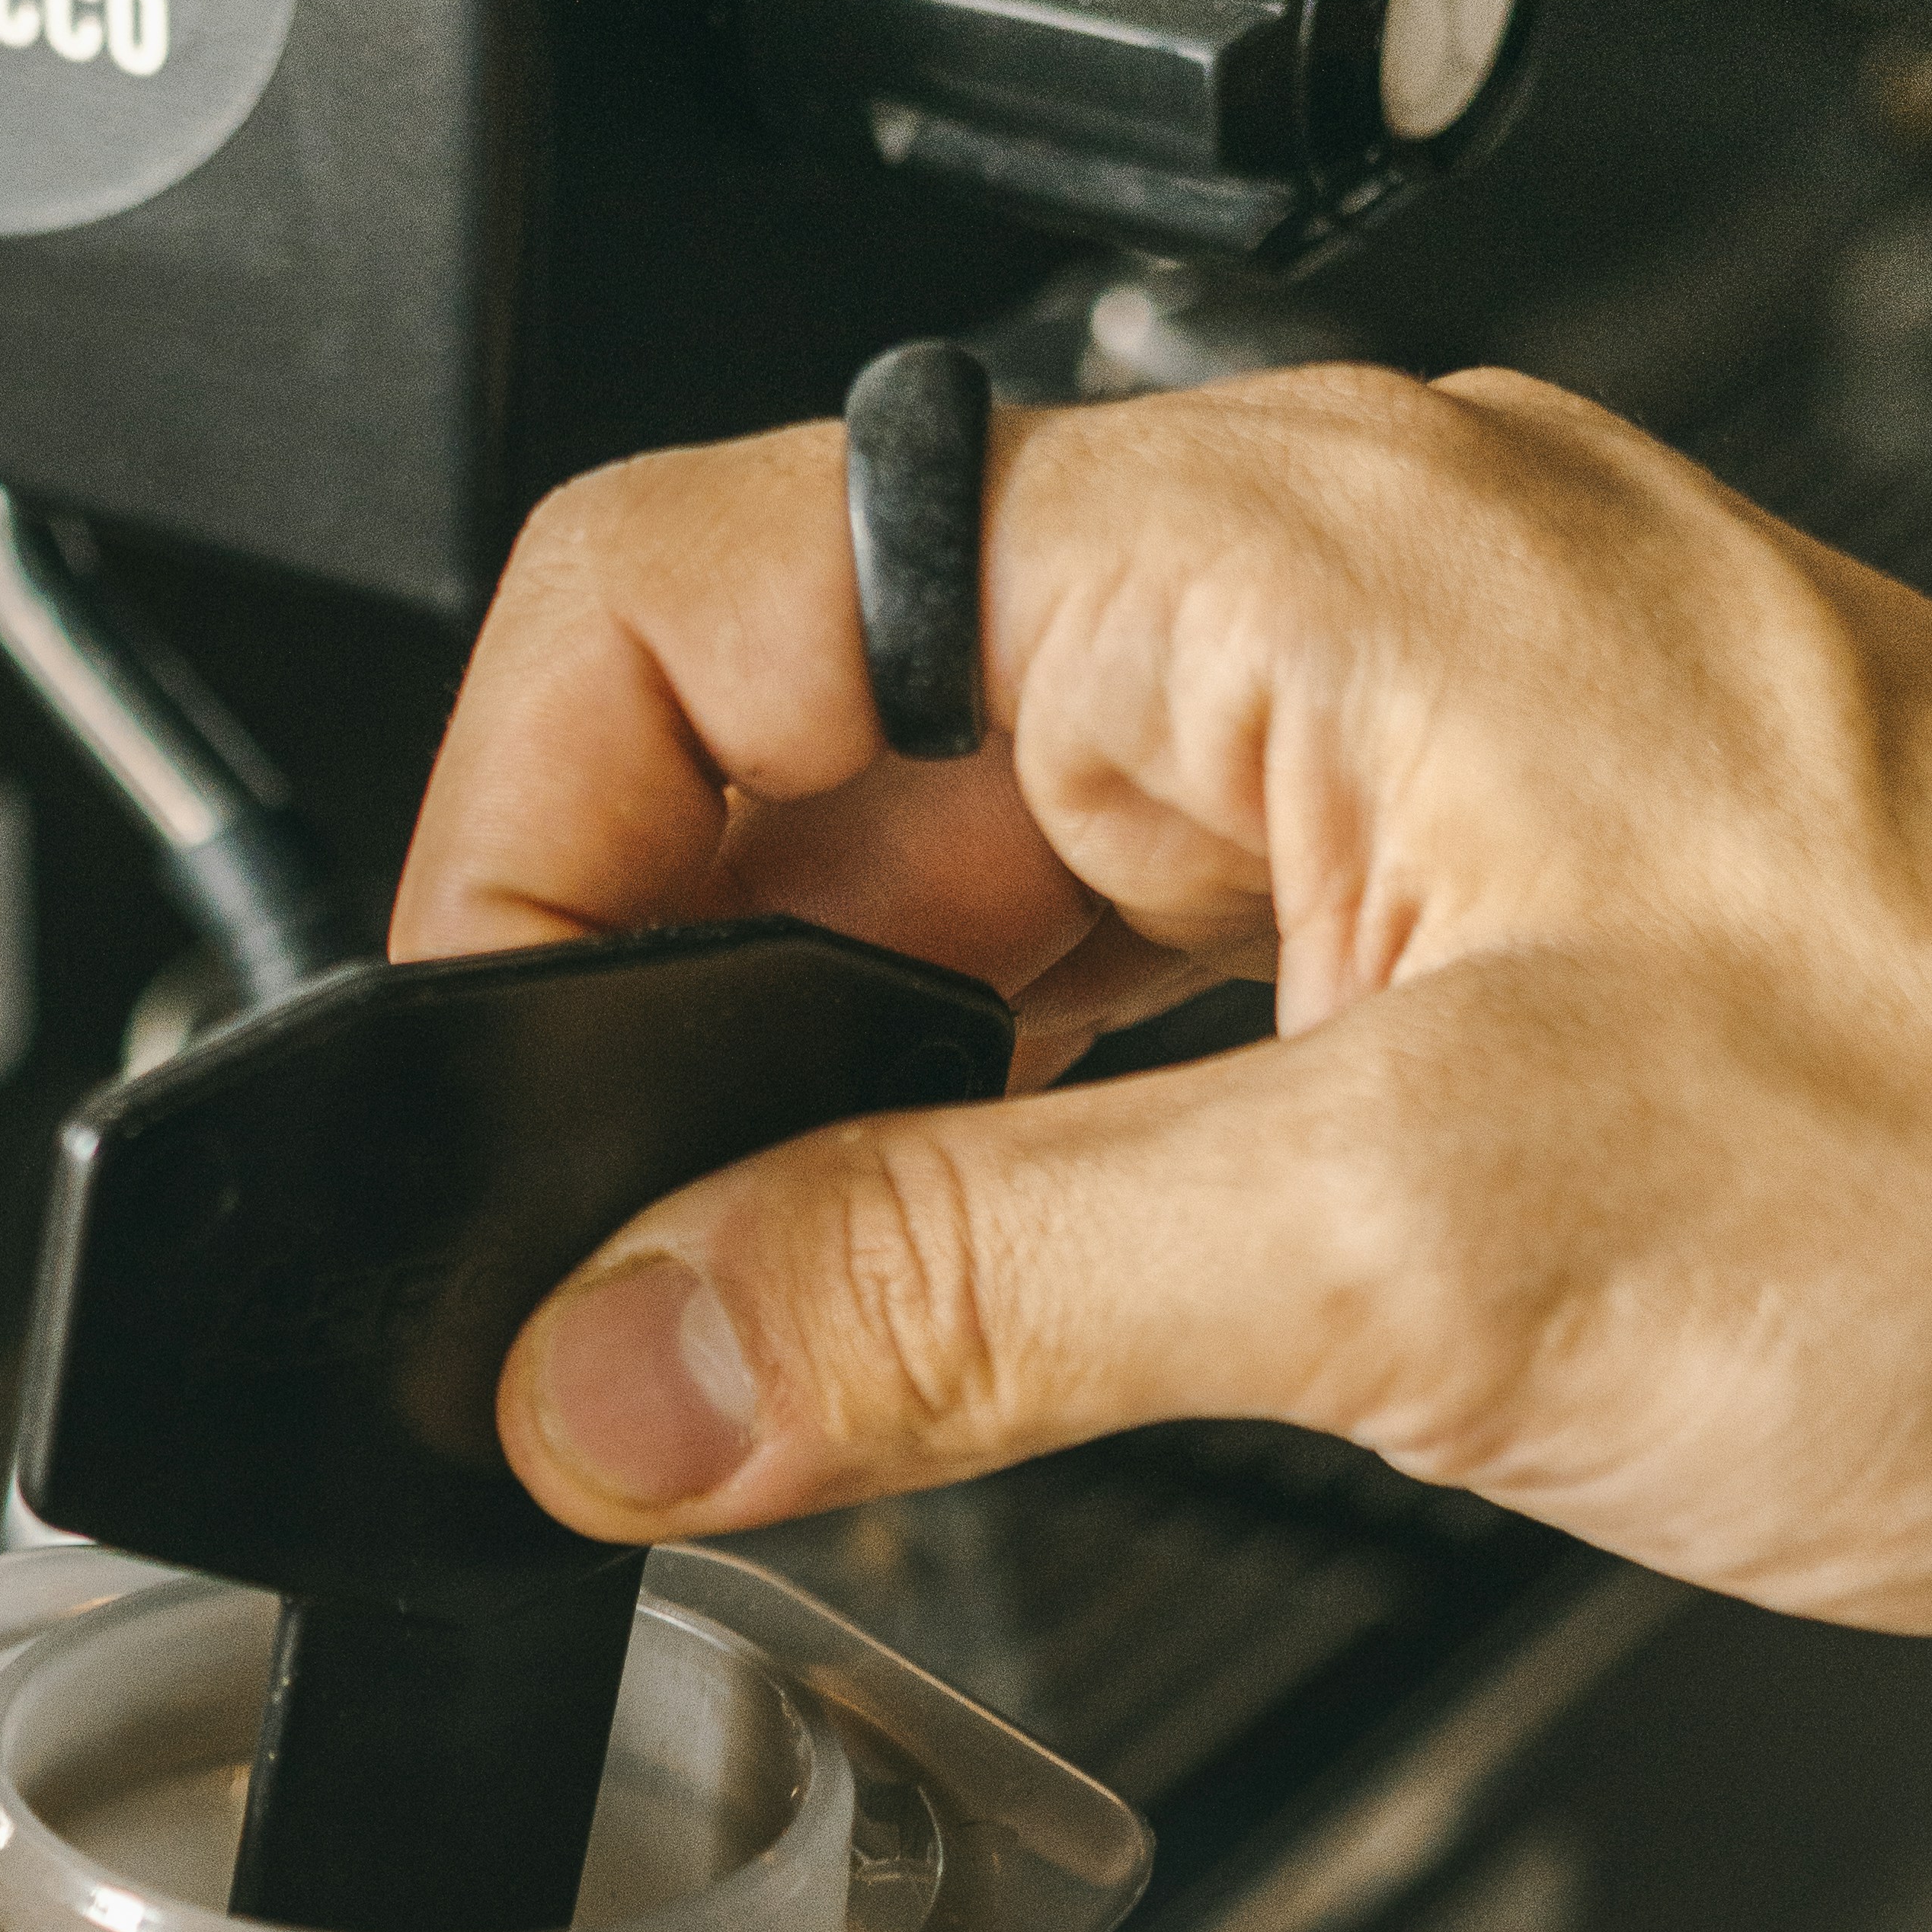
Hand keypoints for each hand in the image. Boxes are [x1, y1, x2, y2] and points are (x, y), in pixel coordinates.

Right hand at [396, 364, 1931, 1628]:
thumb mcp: (1421, 1244)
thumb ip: (963, 1297)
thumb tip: (624, 1369)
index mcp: (1280, 561)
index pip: (706, 589)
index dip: (518, 848)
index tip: (471, 1120)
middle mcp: (1325, 621)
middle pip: (814, 759)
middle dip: (662, 1034)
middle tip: (607, 1313)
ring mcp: (1396, 781)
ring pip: (964, 917)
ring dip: (831, 1135)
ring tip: (772, 1360)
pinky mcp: (1461, 946)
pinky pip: (1124, 1021)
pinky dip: (1000, 1183)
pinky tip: (970, 1339)